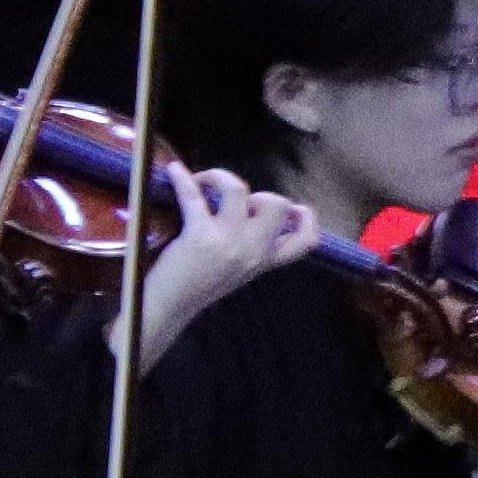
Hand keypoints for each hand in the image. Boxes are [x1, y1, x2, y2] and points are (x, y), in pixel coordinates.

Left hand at [135, 165, 327, 370]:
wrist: (170, 307)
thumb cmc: (200, 288)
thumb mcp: (239, 273)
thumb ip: (254, 250)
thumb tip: (254, 217)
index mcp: (265, 260)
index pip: (306, 241)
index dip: (307, 218)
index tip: (294, 208)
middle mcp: (253, 249)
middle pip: (278, 205)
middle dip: (261, 194)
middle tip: (238, 205)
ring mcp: (228, 241)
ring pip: (239, 190)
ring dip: (221, 178)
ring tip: (206, 183)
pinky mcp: (200, 235)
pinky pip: (194, 196)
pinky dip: (183, 178)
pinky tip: (174, 170)